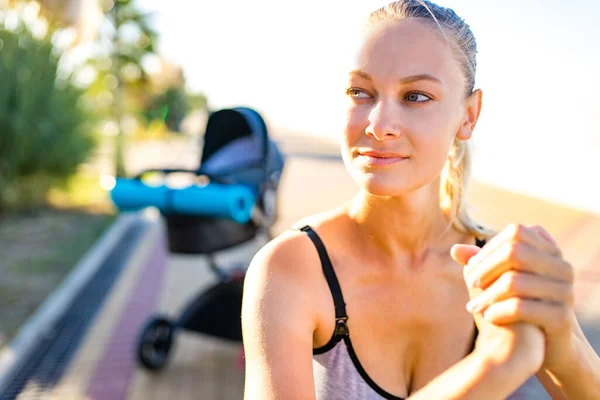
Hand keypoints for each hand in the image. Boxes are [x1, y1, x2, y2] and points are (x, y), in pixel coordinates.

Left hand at [452, 223, 575, 373]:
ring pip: (515, 282)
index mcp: (550, 251)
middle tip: (471, 283)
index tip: (472, 265)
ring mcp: (565, 291)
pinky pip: (522, 308)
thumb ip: (482, 263)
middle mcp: (562, 267)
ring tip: (473, 306)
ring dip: (487, 294)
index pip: (516, 233)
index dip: (490, 247)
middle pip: (514, 252)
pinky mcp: (561, 317)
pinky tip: (488, 317)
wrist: (543, 344)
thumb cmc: (517, 303)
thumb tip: (454, 249)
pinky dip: (499, 311)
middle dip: (486, 268)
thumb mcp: (501, 279)